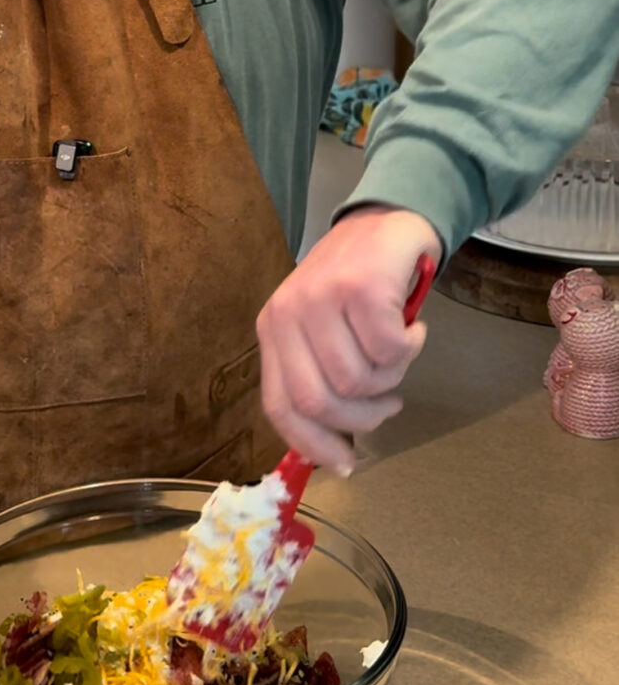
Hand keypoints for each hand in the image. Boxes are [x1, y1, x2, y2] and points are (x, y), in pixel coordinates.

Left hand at [255, 205, 441, 473]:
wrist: (387, 220)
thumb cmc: (356, 284)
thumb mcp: (321, 329)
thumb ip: (318, 376)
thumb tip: (332, 450)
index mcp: (273, 330)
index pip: (280, 406)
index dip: (312, 444)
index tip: (346, 464)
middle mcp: (287, 313)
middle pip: (320, 401)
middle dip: (362, 417)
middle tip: (387, 404)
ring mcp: (321, 297)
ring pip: (359, 379)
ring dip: (391, 378)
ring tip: (398, 351)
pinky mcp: (360, 286)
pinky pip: (390, 351)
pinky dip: (410, 348)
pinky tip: (411, 327)